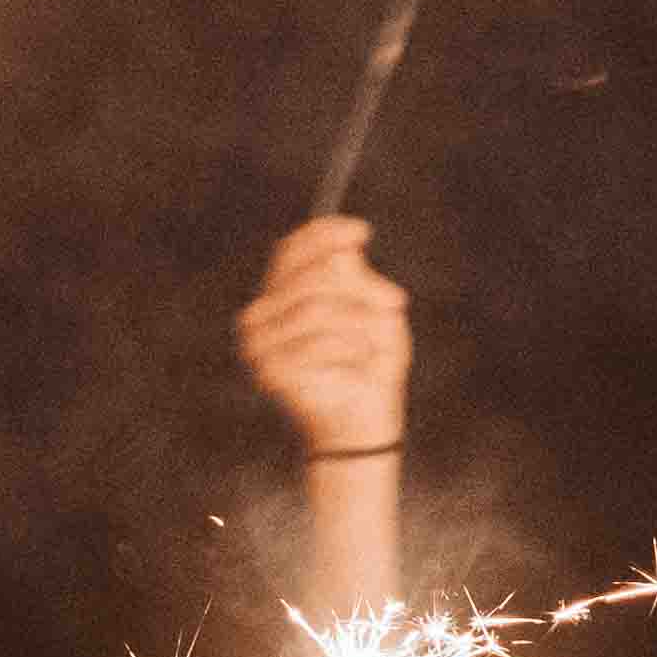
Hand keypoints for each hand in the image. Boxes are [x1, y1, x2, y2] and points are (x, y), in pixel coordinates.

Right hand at [239, 216, 413, 469]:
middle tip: (396, 303)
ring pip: (316, 307)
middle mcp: (262, 314)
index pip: (292, 251)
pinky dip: (350, 350)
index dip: (324, 236)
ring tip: (375, 345)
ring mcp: (260, 344)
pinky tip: (360, 364)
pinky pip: (317, 342)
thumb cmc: (369, 365)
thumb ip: (355, 281)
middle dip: (361, 287)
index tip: (362, 233)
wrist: (363, 423)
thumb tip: (343, 252)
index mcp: (282, 294)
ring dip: (360, 323)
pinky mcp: (269, 370)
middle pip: (310, 275)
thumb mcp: (373, 312)